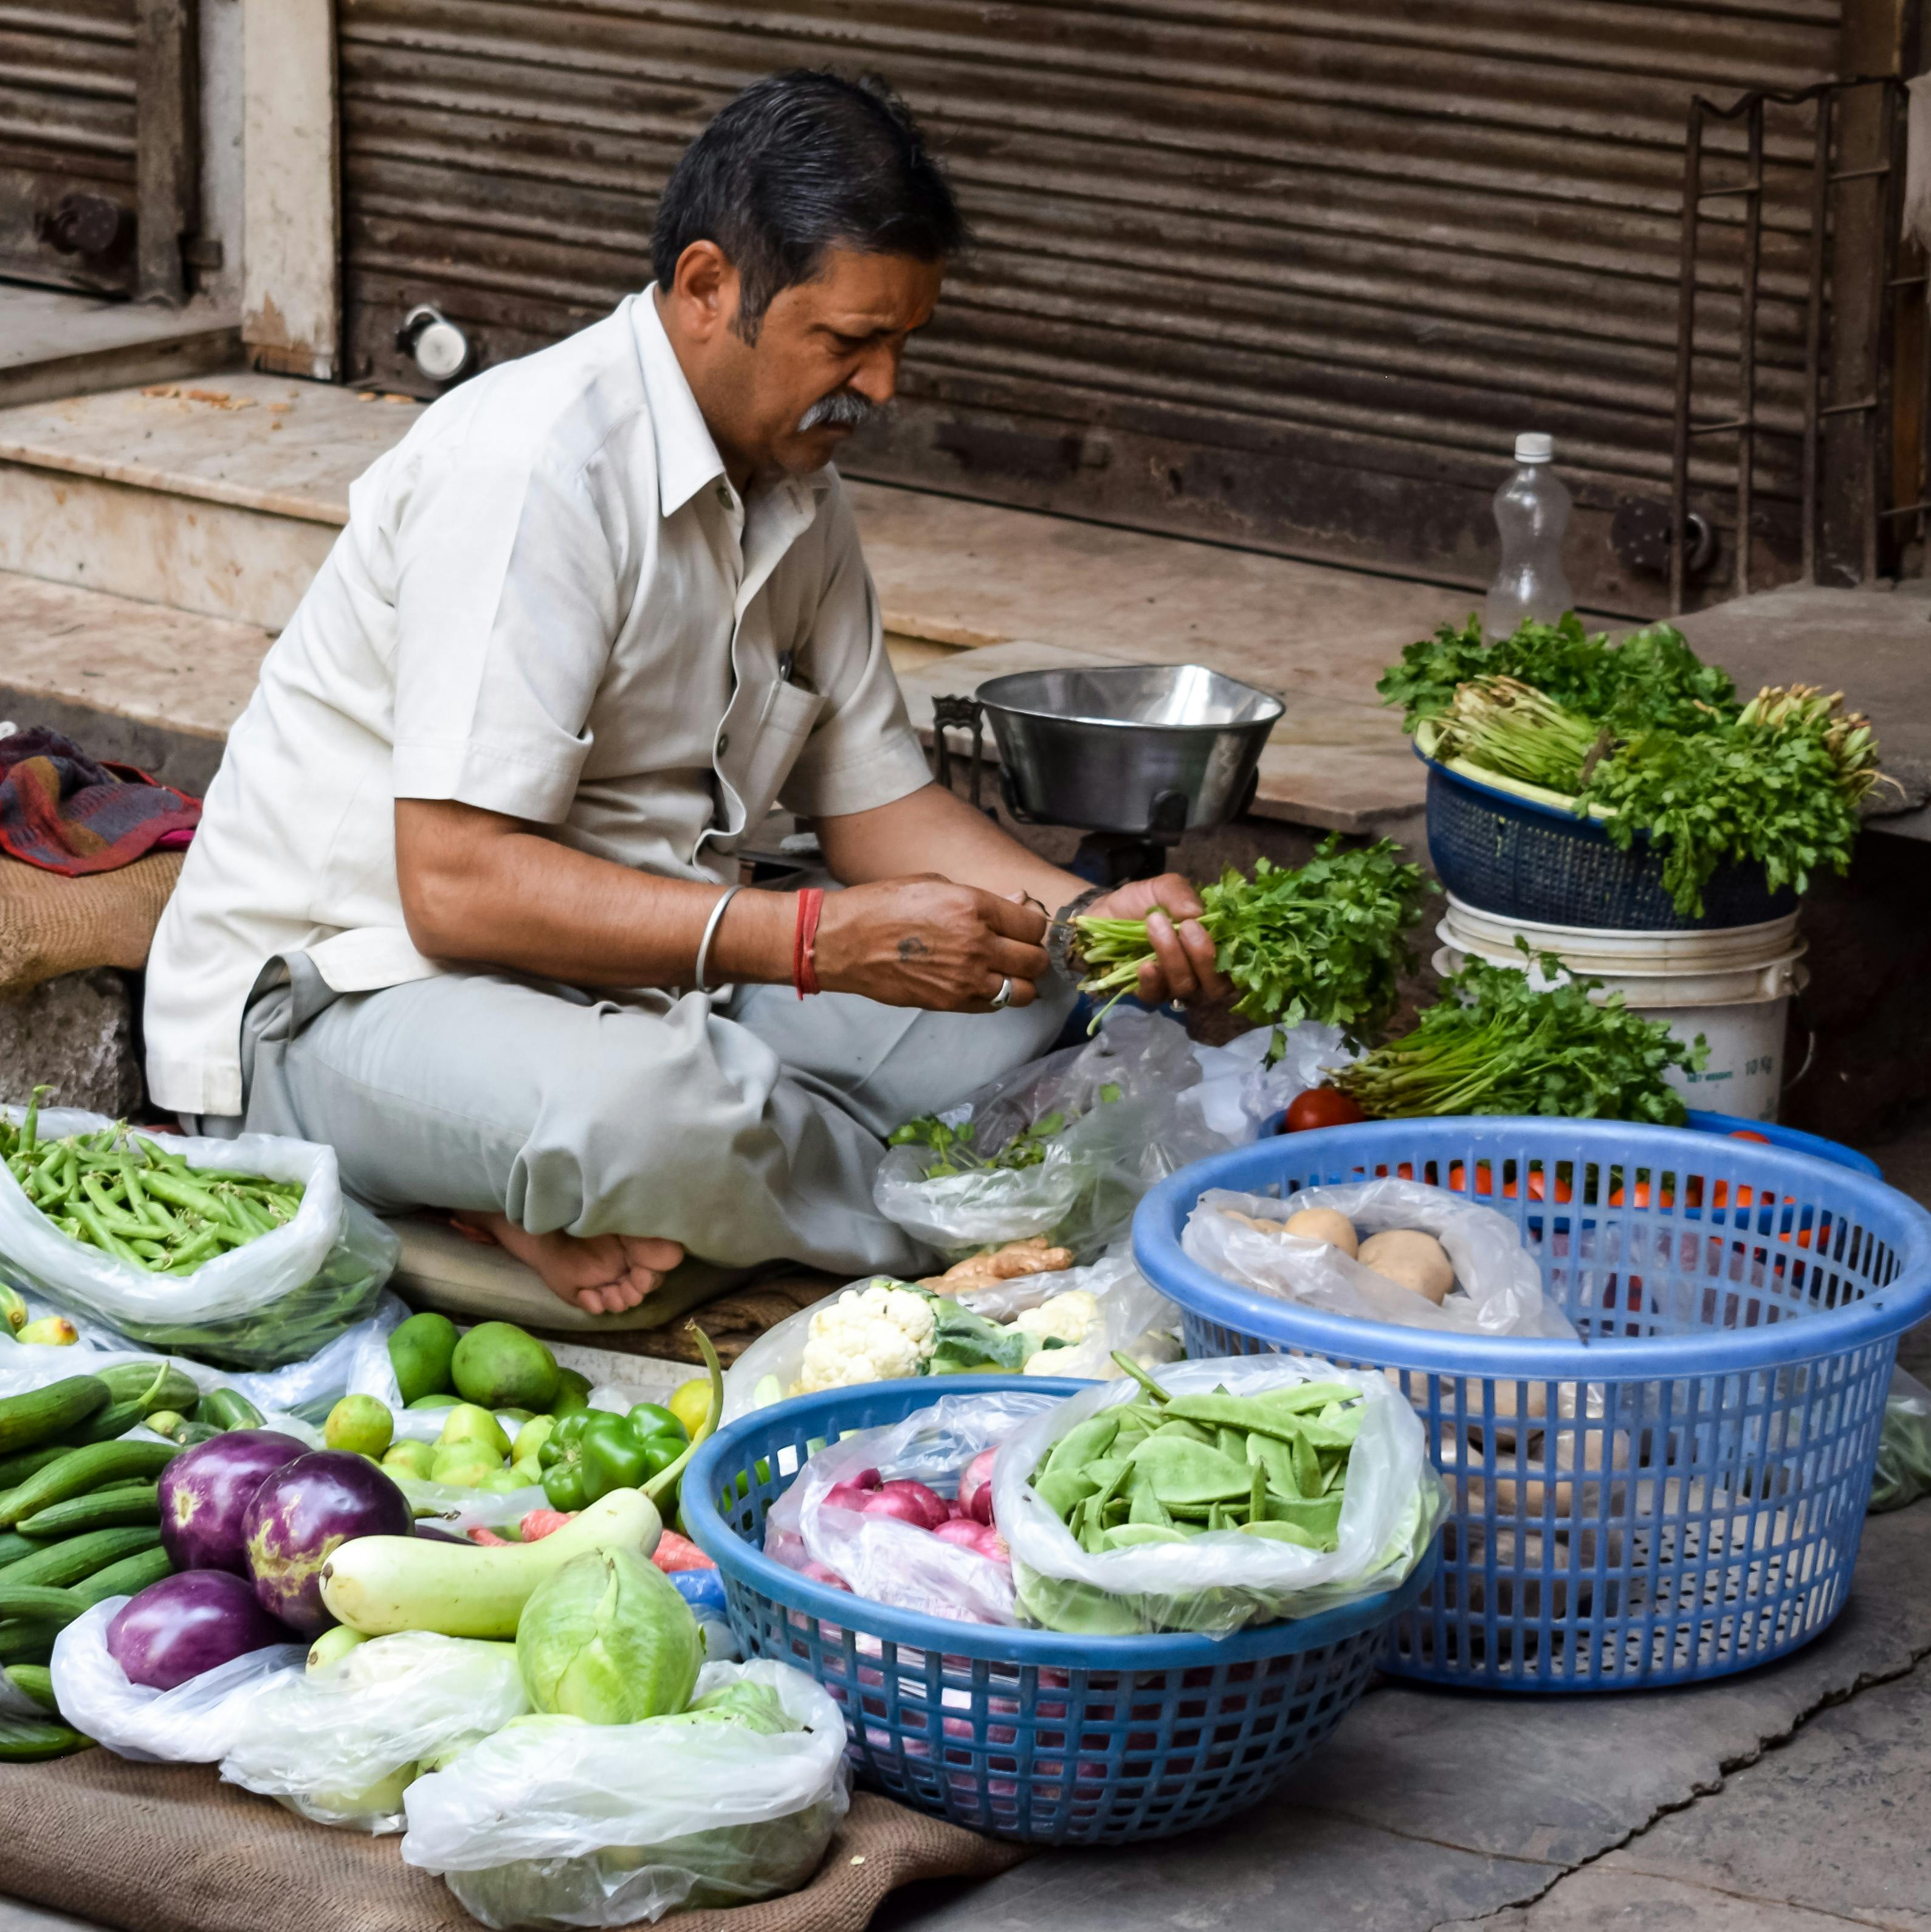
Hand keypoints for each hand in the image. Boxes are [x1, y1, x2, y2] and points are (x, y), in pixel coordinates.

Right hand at [814, 877, 1049, 1010]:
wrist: (843, 942)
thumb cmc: (883, 905)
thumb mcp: (934, 884)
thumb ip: (981, 898)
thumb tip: (1018, 904)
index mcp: (974, 906)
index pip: (1033, 925)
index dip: (1032, 926)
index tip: (1022, 927)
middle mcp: (977, 943)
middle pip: (1035, 960)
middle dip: (1032, 955)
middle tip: (1018, 951)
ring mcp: (966, 978)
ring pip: (1023, 991)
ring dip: (1020, 982)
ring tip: (1006, 973)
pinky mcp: (951, 1002)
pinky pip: (995, 1006)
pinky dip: (997, 997)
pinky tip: (983, 984)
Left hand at [1081, 873, 1227, 1005]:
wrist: (1102, 912)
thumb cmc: (1141, 903)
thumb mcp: (1163, 888)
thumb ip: (1181, 895)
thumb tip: (1197, 914)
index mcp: (1213, 948)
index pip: (1237, 966)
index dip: (1235, 955)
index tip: (1223, 930)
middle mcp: (1198, 973)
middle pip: (1216, 986)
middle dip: (1203, 956)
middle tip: (1187, 926)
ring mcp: (1172, 986)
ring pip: (1185, 987)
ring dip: (1172, 955)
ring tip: (1155, 924)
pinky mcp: (1146, 994)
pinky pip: (1156, 997)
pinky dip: (1153, 980)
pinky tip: (1145, 964)